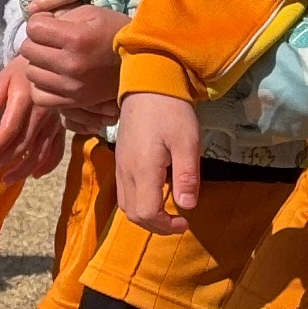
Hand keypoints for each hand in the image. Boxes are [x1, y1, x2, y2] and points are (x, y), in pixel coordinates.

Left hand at [0, 61, 69, 184]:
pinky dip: (47, 165)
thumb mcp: (3, 77)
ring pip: (40, 152)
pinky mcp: (61, 126)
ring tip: (6, 179)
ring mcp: (54, 121)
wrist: (52, 63)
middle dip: (5, 160)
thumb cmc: (23, 70)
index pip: (10, 128)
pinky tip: (34, 174)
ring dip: (23, 169)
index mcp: (25, 99)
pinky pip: (57, 150)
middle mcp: (42, 113)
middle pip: (24, 144)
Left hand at [20, 0, 122, 124]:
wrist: (141, 62)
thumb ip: (60, 16)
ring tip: (53, 60)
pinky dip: (42, 86)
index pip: (33, 28)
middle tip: (50, 42)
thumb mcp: (91, 13)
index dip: (38, 23)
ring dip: (38, 64)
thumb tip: (35, 24)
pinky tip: (53, 78)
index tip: (50, 25)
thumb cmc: (114, 32)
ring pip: (31, 73)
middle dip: (36, 42)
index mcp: (76, 38)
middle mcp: (71, 64)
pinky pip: (39, 96)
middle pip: (28, 50)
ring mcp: (71, 86)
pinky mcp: (73, 102)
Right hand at [111, 90, 201, 227]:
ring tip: (166, 211)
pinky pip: (123, 191)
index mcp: (143, 170)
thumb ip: (186, 176)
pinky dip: (138, 202)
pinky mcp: (120, 159)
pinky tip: (155, 193)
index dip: (166, 226)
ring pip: (125, 205)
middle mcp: (126, 172)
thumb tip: (188, 206)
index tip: (186, 221)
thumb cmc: (171, 111)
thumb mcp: (187, 142)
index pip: (147, 213)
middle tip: (178, 221)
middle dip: (156, 225)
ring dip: (145, 216)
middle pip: (133, 214)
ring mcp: (120, 165)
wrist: (148, 83)